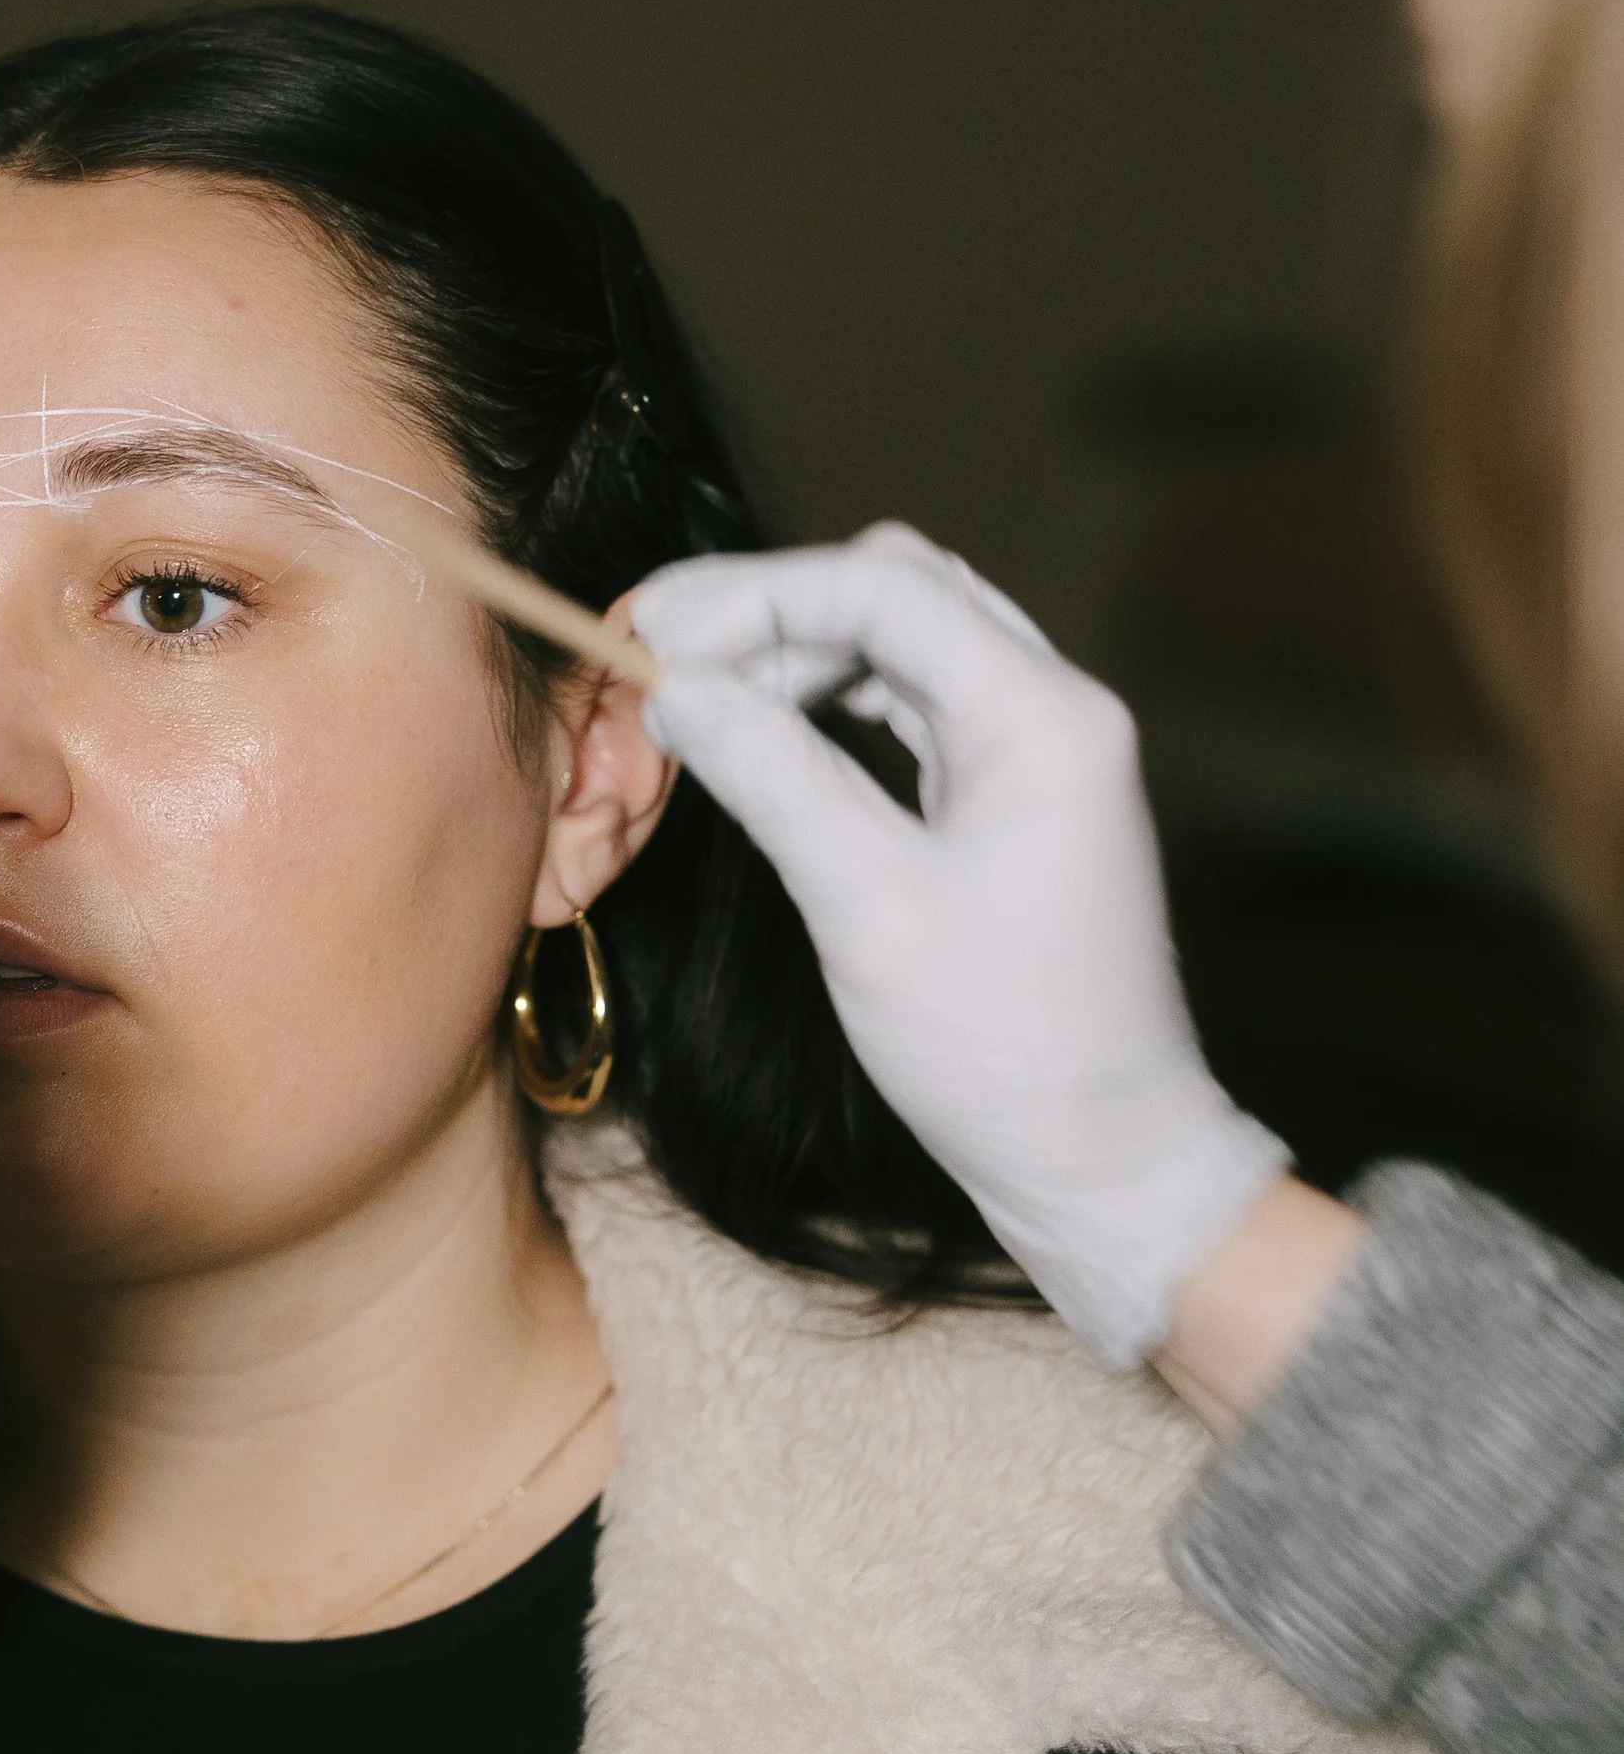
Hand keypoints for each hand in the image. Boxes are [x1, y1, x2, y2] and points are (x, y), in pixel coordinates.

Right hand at [633, 523, 1288, 1365]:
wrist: (1105, 1164)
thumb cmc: (1003, 1050)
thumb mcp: (868, 905)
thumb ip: (773, 777)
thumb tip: (676, 689)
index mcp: (1043, 716)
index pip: (881, 590)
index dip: (752, 595)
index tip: (647, 631)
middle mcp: (1055, 710)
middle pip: (898, 592)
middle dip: (772, 609)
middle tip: (659, 655)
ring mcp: (1042, 754)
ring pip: (907, 644)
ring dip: (799, 654)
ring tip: (698, 699)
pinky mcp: (1018, 799)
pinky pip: (917, 708)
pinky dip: (834, 705)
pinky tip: (767, 735)